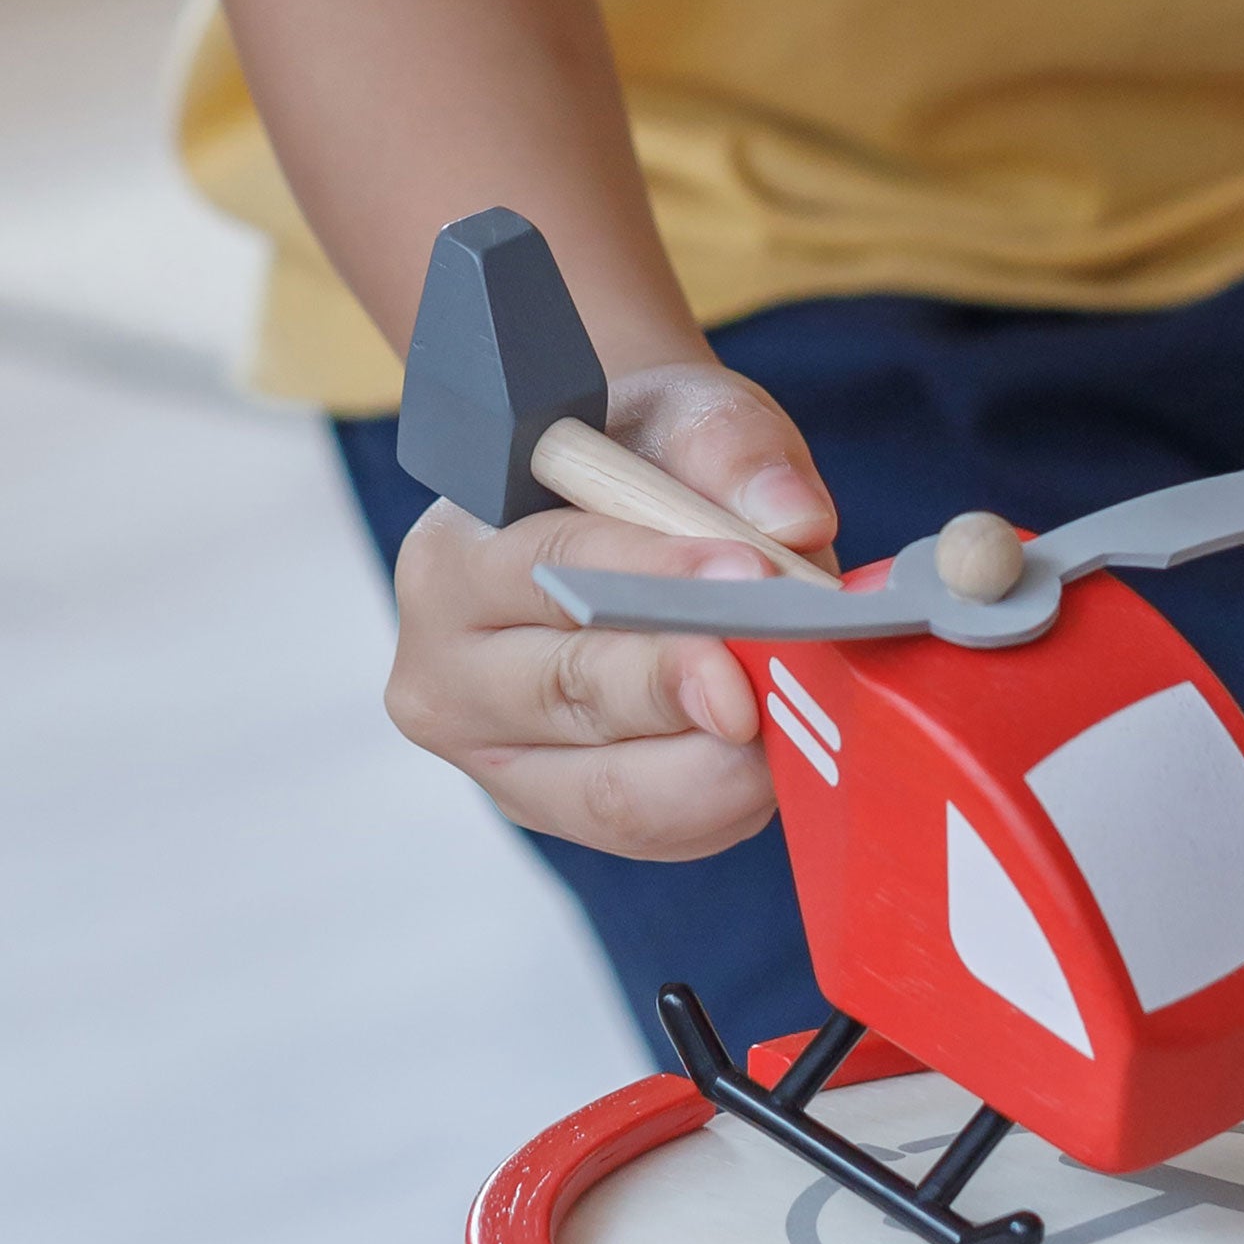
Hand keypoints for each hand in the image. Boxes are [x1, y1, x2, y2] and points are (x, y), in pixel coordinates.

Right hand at [385, 361, 837, 859]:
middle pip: (573, 693)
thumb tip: (797, 520)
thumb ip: (731, 446)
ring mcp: (495, 761)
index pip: (551, 572)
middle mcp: (445, 674)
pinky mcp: (556, 813)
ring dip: (722, 762)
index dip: (658, 579)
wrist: (611, 524)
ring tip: (797, 714)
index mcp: (452, 561)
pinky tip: (770, 758)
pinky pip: (649, 831)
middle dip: (691, 684)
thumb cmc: (638, 467)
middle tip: (784, 671)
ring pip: (613, 790)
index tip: (752, 579)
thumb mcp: (681, 413)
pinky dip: (722, 803)